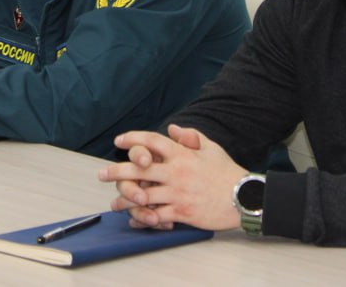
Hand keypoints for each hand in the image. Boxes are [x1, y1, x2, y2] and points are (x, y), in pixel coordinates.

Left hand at [97, 124, 246, 231]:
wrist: (244, 198)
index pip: (151, 141)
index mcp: (182, 154)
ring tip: (114, 203)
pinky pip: (156, 215)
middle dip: (116, 170)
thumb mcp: (211, 148)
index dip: (132, 138)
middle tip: (101, 174)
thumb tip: (172, 128)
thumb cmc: (227, 172)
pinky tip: (134, 219)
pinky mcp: (182, 212)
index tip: (118, 141)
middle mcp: (176, 172)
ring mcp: (178, 193)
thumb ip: (190, 136)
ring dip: (125, 199)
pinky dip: (143, 218)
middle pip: (139, 168)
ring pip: (143, 195)